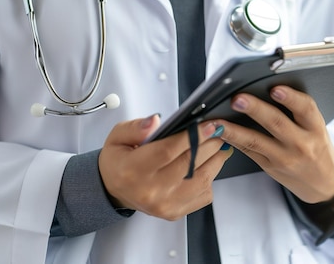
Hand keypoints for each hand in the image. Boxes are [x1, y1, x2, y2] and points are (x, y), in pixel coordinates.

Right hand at [98, 115, 232, 219]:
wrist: (115, 189)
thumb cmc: (119, 161)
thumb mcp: (118, 136)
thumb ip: (136, 127)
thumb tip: (155, 121)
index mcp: (133, 170)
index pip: (168, 151)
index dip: (192, 136)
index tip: (208, 125)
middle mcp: (150, 191)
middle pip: (189, 165)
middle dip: (209, 144)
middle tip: (218, 131)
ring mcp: (164, 205)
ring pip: (201, 181)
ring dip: (215, 160)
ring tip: (217, 145)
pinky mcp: (175, 212)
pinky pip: (203, 195)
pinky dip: (211, 177)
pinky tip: (208, 164)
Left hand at [217, 86, 333, 203]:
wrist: (323, 184)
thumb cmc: (317, 148)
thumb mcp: (317, 128)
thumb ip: (298, 112)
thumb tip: (267, 88)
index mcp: (316, 128)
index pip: (306, 109)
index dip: (290, 98)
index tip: (275, 88)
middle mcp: (301, 144)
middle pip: (276, 123)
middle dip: (255, 109)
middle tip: (238, 98)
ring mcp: (284, 157)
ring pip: (256, 141)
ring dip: (234, 129)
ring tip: (218, 121)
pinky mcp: (270, 166)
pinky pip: (248, 151)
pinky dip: (233, 139)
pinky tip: (220, 132)